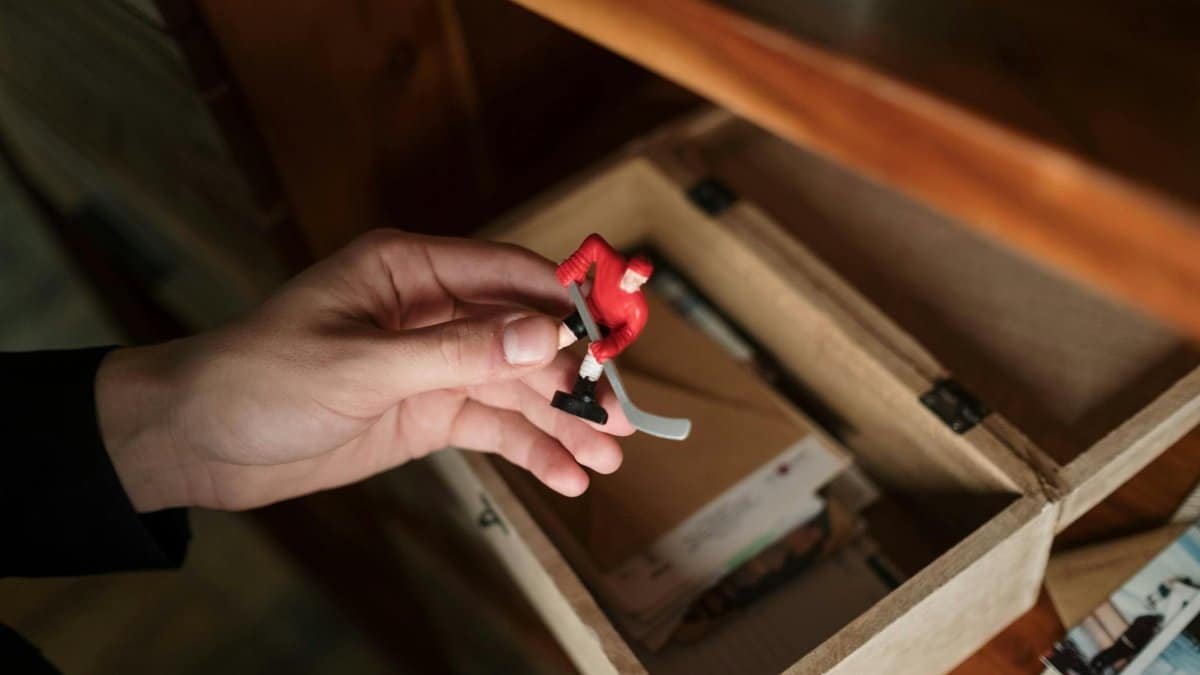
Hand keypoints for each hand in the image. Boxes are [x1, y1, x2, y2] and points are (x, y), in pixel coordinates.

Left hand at [96, 230, 630, 511]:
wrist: (197, 442)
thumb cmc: (259, 379)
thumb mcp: (362, 366)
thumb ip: (458, 352)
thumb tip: (546, 336)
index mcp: (410, 271)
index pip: (508, 274)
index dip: (567, 304)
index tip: (616, 337)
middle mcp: (430, 311)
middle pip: (523, 338)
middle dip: (573, 378)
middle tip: (623, 417)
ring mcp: (430, 365)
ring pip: (514, 388)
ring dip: (561, 421)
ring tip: (609, 458)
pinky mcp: (424, 413)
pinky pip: (489, 427)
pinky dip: (527, 450)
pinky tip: (565, 476)